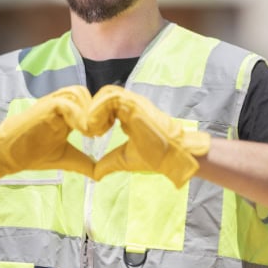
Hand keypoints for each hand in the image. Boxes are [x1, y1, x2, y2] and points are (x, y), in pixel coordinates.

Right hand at [0, 85, 93, 180]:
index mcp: (67, 114)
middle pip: (85, 94)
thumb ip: (84, 162)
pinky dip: (78, 115)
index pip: (89, 102)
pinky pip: (66, 104)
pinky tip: (83, 132)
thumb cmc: (32, 154)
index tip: (104, 131)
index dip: (100, 113)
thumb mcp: (65, 158)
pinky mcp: (43, 108)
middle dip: (96, 109)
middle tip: (100, 131)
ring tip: (90, 132)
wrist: (6, 154)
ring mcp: (51, 105)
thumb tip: (101, 174)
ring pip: (78, 93)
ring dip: (88, 111)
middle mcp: (60, 105)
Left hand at [89, 85, 210, 187]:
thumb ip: (108, 163)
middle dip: (93, 109)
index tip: (94, 134)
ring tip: (97, 130)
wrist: (175, 156)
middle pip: (104, 93)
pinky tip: (101, 129)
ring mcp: (134, 102)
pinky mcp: (136, 105)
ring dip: (95, 110)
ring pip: (107, 92)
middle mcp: (130, 104)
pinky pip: (112, 98)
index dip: (95, 114)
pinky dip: (100, 111)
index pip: (105, 102)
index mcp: (127, 113)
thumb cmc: (154, 156)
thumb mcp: (123, 159)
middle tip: (93, 130)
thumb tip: (94, 175)